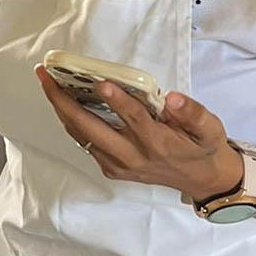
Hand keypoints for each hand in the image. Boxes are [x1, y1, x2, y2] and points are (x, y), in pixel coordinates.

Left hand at [36, 65, 243, 200]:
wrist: (200, 180)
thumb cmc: (201, 147)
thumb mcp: (209, 129)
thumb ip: (193, 113)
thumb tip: (173, 98)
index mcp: (158, 144)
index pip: (134, 119)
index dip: (117, 100)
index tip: (101, 81)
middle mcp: (132, 156)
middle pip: (90, 127)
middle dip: (63, 100)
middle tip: (46, 75)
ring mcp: (118, 164)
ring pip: (80, 134)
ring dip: (60, 108)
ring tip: (47, 81)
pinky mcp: (111, 168)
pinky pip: (84, 141)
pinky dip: (70, 120)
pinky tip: (62, 99)